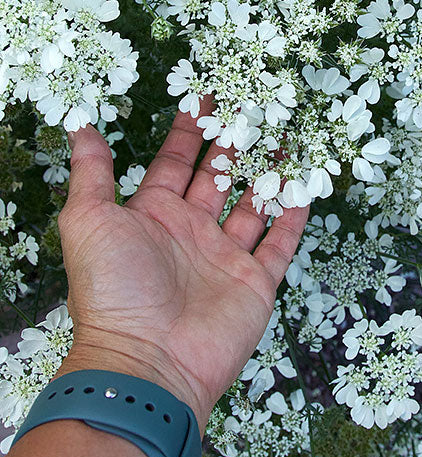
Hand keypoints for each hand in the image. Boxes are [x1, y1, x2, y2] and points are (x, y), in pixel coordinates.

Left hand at [55, 98, 308, 432]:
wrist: (148, 362)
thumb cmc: (114, 290)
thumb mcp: (89, 222)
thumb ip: (91, 174)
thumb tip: (80, 129)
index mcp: (153, 214)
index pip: (176, 161)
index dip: (190, 128)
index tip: (207, 93)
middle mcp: (191, 232)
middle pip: (219, 177)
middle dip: (236, 143)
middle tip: (256, 106)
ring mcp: (225, 258)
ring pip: (254, 205)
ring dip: (269, 174)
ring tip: (287, 138)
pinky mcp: (255, 283)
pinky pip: (279, 245)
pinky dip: (293, 219)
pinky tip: (306, 190)